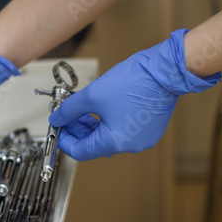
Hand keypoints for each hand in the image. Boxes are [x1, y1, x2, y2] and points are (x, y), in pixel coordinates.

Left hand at [49, 29, 221, 160]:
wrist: (165, 70)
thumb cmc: (132, 83)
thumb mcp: (91, 96)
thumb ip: (69, 110)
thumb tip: (56, 118)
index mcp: (115, 143)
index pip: (81, 152)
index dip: (65, 140)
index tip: (57, 128)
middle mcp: (130, 146)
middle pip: (94, 144)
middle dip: (77, 130)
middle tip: (65, 115)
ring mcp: (142, 138)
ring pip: (107, 137)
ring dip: (91, 125)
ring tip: (79, 110)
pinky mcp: (148, 128)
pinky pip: (121, 130)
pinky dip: (106, 122)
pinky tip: (98, 109)